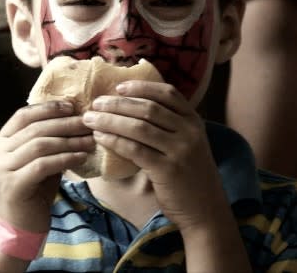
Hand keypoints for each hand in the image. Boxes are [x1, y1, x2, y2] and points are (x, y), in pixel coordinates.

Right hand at [0, 101, 93, 232]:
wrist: (20, 227)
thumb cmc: (34, 190)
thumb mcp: (39, 159)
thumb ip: (48, 140)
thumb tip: (74, 117)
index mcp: (1, 141)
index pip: (23, 115)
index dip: (48, 108)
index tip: (72, 106)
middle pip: (34, 128)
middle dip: (65, 124)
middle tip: (88, 123)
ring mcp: (1, 169)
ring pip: (39, 145)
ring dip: (68, 141)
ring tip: (89, 141)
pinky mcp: (12, 185)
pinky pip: (43, 165)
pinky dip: (65, 159)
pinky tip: (81, 158)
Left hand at [83, 81, 228, 230]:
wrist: (205, 209)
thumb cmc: (189, 174)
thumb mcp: (188, 144)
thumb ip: (169, 126)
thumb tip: (130, 108)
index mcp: (194, 120)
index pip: (167, 93)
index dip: (141, 87)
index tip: (118, 87)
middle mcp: (189, 131)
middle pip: (148, 108)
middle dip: (118, 103)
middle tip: (96, 103)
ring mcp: (180, 150)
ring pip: (139, 127)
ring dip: (110, 120)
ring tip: (91, 119)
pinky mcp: (168, 170)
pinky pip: (135, 150)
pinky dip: (115, 141)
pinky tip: (100, 138)